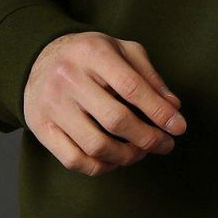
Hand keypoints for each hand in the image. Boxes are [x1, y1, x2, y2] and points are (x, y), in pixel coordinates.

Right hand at [22, 31, 186, 175]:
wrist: (38, 59)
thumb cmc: (90, 56)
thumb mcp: (121, 50)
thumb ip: (149, 76)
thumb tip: (173, 107)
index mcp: (93, 52)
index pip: (132, 87)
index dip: (159, 111)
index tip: (179, 128)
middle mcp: (68, 78)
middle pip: (115, 119)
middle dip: (148, 138)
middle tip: (165, 145)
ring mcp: (52, 104)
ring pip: (95, 145)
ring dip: (127, 157)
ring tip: (141, 152)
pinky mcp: (40, 127)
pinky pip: (73, 160)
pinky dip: (100, 167)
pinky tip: (115, 160)